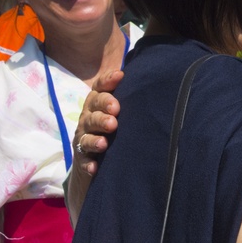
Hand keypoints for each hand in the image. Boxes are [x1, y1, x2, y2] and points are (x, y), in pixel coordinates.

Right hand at [66, 69, 122, 225]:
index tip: (120, 76)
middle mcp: (88, 116)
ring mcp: (83, 136)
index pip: (99, 87)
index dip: (108, 80)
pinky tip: (95, 167)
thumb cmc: (114, 127)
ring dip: (95, 138)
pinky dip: (89, 163)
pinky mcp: (82, 157)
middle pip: (93, 109)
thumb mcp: (120, 111)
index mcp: (97, 102)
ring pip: (86, 133)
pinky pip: (84, 159)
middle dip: (103, 109)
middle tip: (116, 111)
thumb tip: (159, 80)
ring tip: (104, 142)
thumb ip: (133, 97)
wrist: (96, 159)